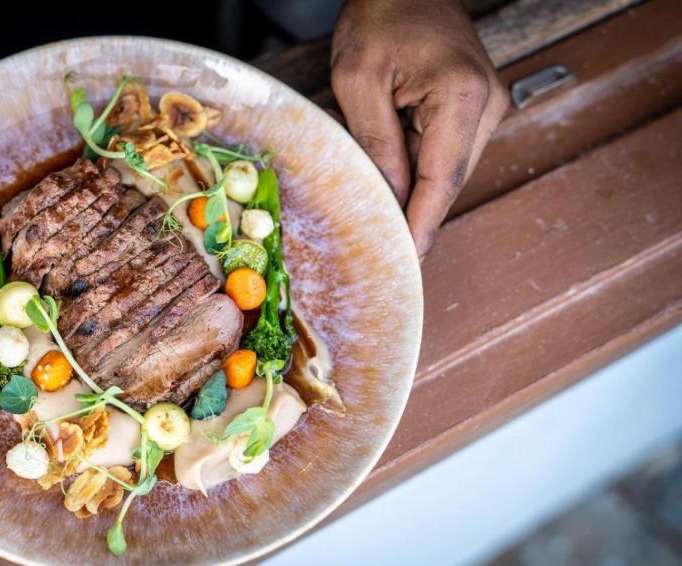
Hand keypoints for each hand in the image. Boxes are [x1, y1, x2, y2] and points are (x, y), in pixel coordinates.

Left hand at [330, 0, 508, 256]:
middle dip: (413, 214)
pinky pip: (443, 153)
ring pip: (445, 172)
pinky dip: (416, 171)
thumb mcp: (359, 80)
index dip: (422, 226)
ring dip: (412, 192)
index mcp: (462, 97)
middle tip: (379, 251)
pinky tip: (389, 182)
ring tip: (375, 215)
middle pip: (447, 181)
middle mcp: (486, 105)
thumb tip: (387, 199)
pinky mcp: (473, 108)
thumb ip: (376, 142)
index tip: (407, 262)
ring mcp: (485, 107)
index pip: (441, 180)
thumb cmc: (380, 16)